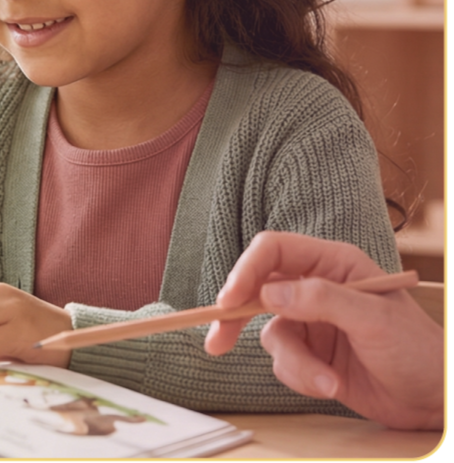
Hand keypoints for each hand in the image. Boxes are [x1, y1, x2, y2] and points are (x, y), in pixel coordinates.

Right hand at [204, 231, 442, 430]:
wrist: (435, 400)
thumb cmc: (417, 350)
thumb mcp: (373, 319)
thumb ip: (322, 300)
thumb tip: (269, 294)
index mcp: (331, 262)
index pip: (274, 251)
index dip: (246, 270)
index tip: (229, 301)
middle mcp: (314, 287)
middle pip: (257, 288)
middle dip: (236, 316)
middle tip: (218, 341)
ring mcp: (310, 321)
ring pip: (272, 334)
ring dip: (294, 363)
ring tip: (327, 383)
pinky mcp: (310, 354)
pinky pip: (284, 363)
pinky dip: (302, 378)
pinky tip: (332, 386)